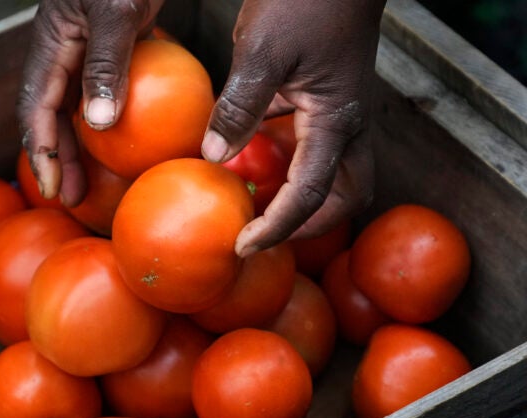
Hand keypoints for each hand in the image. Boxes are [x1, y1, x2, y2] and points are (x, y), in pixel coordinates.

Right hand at [15, 0, 163, 206]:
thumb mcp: (117, 10)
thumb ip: (106, 63)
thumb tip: (97, 125)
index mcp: (51, 41)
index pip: (35, 105)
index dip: (40, 150)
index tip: (52, 187)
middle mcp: (64, 49)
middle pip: (52, 113)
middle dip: (57, 157)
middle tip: (70, 198)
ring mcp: (88, 49)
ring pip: (78, 106)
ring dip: (83, 145)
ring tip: (93, 182)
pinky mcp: (115, 47)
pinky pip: (107, 91)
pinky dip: (112, 119)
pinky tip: (128, 141)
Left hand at [201, 0, 385, 256]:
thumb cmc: (305, 0)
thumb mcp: (262, 52)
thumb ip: (240, 107)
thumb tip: (215, 156)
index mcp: (336, 121)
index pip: (312, 194)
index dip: (279, 227)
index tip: (243, 246)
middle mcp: (349, 124)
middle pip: (347, 196)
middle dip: (310, 224)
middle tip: (265, 233)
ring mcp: (344, 112)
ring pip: (341, 174)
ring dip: (309, 199)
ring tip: (264, 207)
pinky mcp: (332, 100)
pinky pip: (321, 147)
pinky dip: (297, 165)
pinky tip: (260, 160)